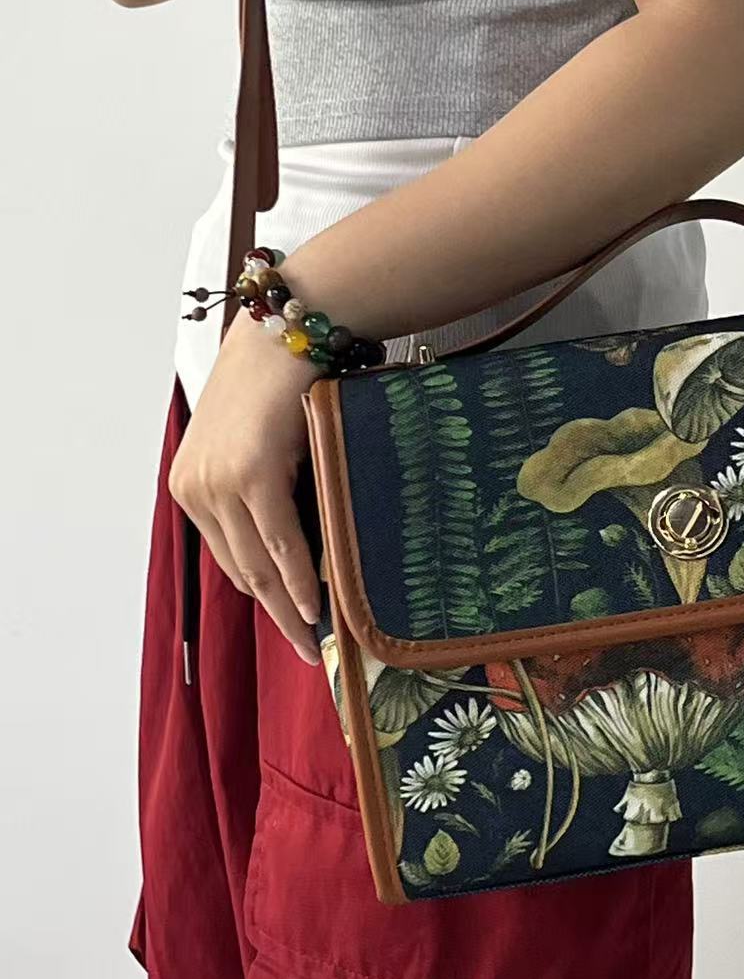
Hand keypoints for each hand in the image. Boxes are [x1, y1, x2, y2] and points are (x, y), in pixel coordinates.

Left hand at [169, 310, 322, 664]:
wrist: (289, 330)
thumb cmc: (282, 380)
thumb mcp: (258, 441)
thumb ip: (263, 488)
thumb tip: (296, 543)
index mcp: (190, 483)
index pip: (228, 557)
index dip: (262, 596)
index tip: (292, 622)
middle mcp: (195, 487)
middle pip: (240, 571)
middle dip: (277, 614)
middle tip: (308, 649)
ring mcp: (220, 482)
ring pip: (258, 565)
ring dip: (290, 606)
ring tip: (318, 636)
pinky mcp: (251, 476)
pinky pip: (279, 542)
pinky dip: (300, 576)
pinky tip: (318, 602)